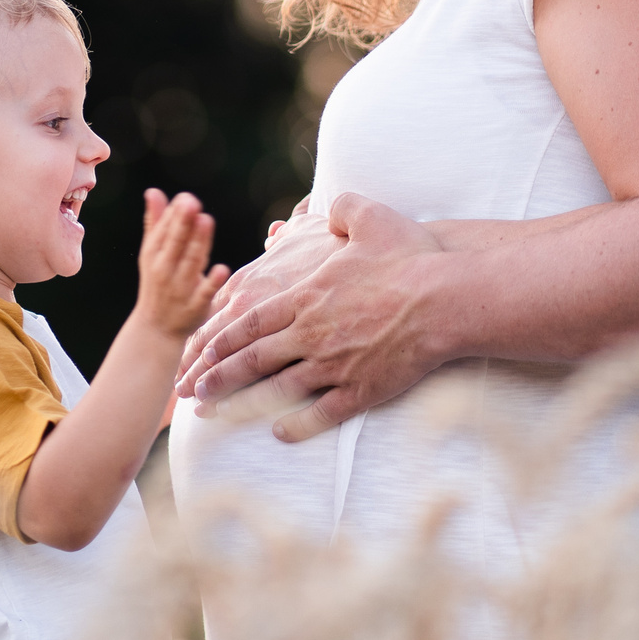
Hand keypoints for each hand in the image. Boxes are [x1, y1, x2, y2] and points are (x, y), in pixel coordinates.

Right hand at [133, 189, 228, 336]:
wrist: (155, 330)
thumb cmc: (157, 284)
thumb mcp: (151, 255)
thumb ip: (156, 223)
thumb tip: (153, 191)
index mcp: (154, 255)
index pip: (164, 232)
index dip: (174, 215)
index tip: (185, 198)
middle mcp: (165, 270)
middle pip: (176, 243)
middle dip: (183, 223)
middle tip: (191, 202)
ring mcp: (180, 289)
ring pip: (191, 262)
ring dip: (198, 242)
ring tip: (206, 220)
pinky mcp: (196, 306)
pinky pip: (205, 292)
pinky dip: (212, 282)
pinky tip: (222, 269)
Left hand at [187, 193, 449, 441]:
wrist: (449, 299)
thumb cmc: (411, 257)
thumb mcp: (370, 218)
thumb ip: (342, 209)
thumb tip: (330, 208)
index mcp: (306, 298)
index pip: (249, 322)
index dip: (220, 340)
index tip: (198, 353)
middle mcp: (311, 334)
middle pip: (252, 360)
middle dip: (216, 376)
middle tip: (190, 390)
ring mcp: (334, 365)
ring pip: (276, 390)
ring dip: (241, 403)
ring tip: (215, 414)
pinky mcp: (361, 390)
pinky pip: (321, 413)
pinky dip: (296, 424)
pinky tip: (278, 431)